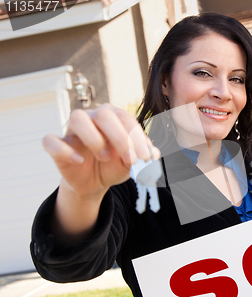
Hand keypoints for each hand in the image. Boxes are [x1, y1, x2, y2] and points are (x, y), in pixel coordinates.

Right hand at [42, 103, 159, 197]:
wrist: (94, 182)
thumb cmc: (114, 165)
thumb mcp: (132, 163)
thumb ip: (144, 156)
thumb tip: (155, 153)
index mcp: (114, 117)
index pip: (126, 118)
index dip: (137, 138)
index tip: (145, 158)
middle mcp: (92, 117)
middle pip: (104, 114)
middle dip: (120, 138)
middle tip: (130, 159)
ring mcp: (72, 130)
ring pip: (77, 118)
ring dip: (94, 138)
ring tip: (105, 157)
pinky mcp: (56, 145)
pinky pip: (51, 140)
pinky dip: (64, 150)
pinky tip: (78, 160)